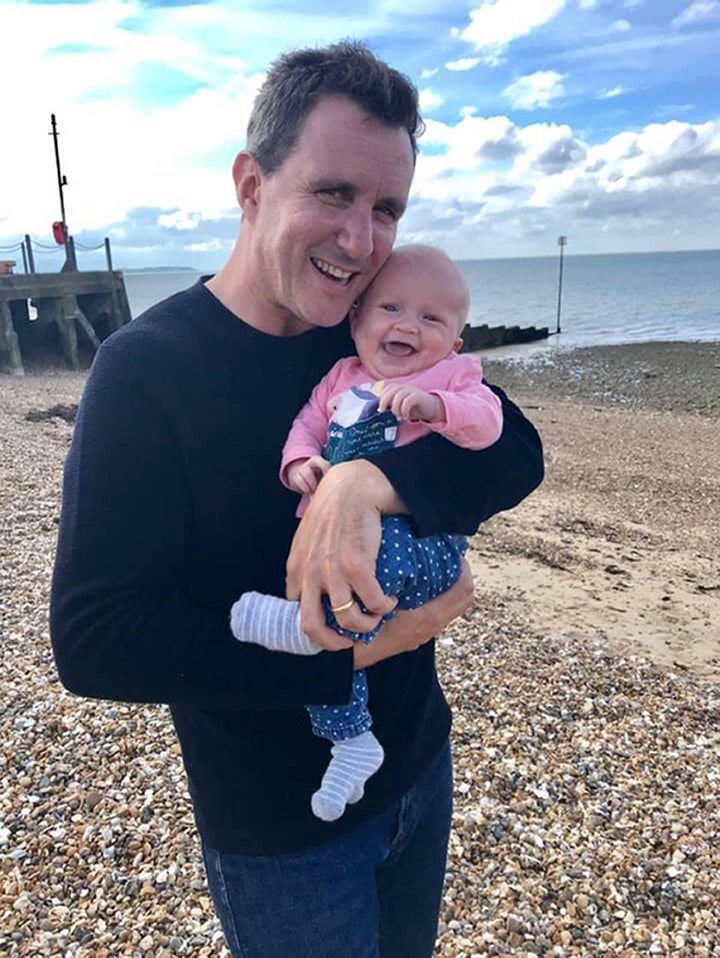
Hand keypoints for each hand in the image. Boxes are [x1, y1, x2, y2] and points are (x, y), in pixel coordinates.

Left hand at [286, 460, 403, 648]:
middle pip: (312, 628)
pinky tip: (391, 600)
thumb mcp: (309, 536)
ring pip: (348, 619)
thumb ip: (309, 561)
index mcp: (295, 569)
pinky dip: (385, 607)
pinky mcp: (357, 566)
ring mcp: (332, 572)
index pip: (296, 612)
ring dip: (367, 624)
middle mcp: (309, 574)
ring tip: (378, 614)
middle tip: (350, 641)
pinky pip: (374, 602)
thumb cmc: (335, 508)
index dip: (317, 625)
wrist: (353, 486)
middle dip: (333, 643)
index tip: (334, 626)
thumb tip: (316, 585)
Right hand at [353, 559, 473, 667]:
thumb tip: (412, 555)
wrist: (352, 655)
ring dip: (451, 588)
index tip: (456, 554)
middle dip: (461, 576)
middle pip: (465, 599)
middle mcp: (433, 627)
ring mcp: (428, 634)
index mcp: (429, 616)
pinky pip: (441, 614)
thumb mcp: (382, 599)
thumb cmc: (364, 626)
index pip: (463, 590)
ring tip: (437, 570)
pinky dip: (441, 598)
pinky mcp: (419, 635)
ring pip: (453, 608)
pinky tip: (423, 587)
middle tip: (450, 558)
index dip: (464, 569)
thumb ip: (401, 582)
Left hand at [378, 384, 444, 422]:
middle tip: (383, 412)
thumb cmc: (414, 408)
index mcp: (398, 388)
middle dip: (384, 402)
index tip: (380, 410)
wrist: (431, 408)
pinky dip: (404, 410)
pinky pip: (408, 401)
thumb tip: (379, 410)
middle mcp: (404, 387)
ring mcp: (411, 390)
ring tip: (398, 417)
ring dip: (396, 408)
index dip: (381, 399)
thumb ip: (390, 406)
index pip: (386, 389)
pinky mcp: (418, 395)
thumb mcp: (400, 406)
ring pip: (398, 396)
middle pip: (390, 390)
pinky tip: (406, 416)